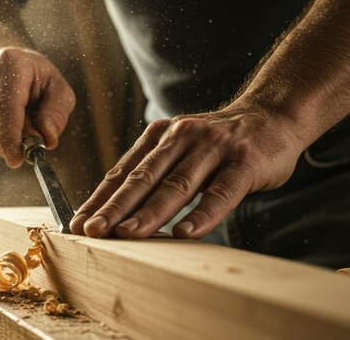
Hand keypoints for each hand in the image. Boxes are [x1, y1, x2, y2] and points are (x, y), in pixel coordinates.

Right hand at [0, 47, 75, 166]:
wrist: (4, 64)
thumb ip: (56, 113)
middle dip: (7, 144)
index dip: (10, 137)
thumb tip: (47, 138)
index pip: (6, 106)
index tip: (17, 160)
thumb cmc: (36, 81)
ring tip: (12, 131)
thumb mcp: (57, 90)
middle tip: (23, 147)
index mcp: (11, 61)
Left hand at [70, 104, 303, 238]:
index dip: (99, 198)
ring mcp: (213, 148)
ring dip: (150, 212)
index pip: (122, 171)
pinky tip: (184, 232)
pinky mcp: (244, 162)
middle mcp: (181, 137)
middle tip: (92, 231)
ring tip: (128, 234)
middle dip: (114, 207)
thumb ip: (153, 171)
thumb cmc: (217, 143)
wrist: (271, 116)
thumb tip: (115, 209)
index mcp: (159, 136)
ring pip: (177, 184)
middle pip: (142, 178)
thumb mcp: (179, 147)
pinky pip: (221, 192)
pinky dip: (202, 213)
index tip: (77, 223)